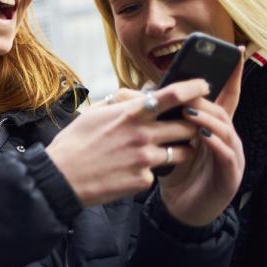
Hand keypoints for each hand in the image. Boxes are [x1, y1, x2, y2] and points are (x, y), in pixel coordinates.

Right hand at [47, 79, 208, 205]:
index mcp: (130, 114)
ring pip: (181, 152)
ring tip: (163, 149)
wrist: (62, 177)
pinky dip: (150, 171)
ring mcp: (145, 159)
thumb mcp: (94, 113)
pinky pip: (158, 173)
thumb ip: (120, 103)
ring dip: (178, 149)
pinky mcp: (143, 180)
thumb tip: (137, 95)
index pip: (172, 95)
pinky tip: (131, 170)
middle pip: (187, 126)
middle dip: (191, 125)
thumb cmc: (74, 142)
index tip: (204, 85)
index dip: (193, 88)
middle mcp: (142, 134)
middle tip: (186, 126)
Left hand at [158, 55, 244, 226]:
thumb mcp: (166, 139)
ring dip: (209, 118)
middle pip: (223, 109)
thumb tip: (141, 93)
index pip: (224, 96)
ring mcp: (231, 156)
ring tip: (190, 110)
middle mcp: (226, 137)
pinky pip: (226, 156)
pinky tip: (203, 137)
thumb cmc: (172, 169)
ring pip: (226, 130)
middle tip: (191, 87)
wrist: (178, 207)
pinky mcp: (229, 176)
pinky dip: (215, 144)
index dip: (232, 74)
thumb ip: (160, 117)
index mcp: (212, 126)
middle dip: (209, 97)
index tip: (236, 52)